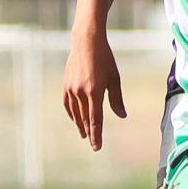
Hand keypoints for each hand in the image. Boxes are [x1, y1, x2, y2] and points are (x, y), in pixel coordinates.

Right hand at [62, 29, 125, 150]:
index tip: (97, 146)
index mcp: (95, 91)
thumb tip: (122, 115)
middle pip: (84, 119)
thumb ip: (116, 99)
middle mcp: (81, 92)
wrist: (86, 42)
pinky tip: (76, 119)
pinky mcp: (66, 84)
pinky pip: (68, 104)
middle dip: (90, 133)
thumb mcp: (114, 78)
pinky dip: (72, 114)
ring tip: (84, 134)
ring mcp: (71, 89)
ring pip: (75, 113)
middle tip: (93, 144)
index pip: (95, 119)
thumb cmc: (104, 59)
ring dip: (80, 125)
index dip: (96, 134)